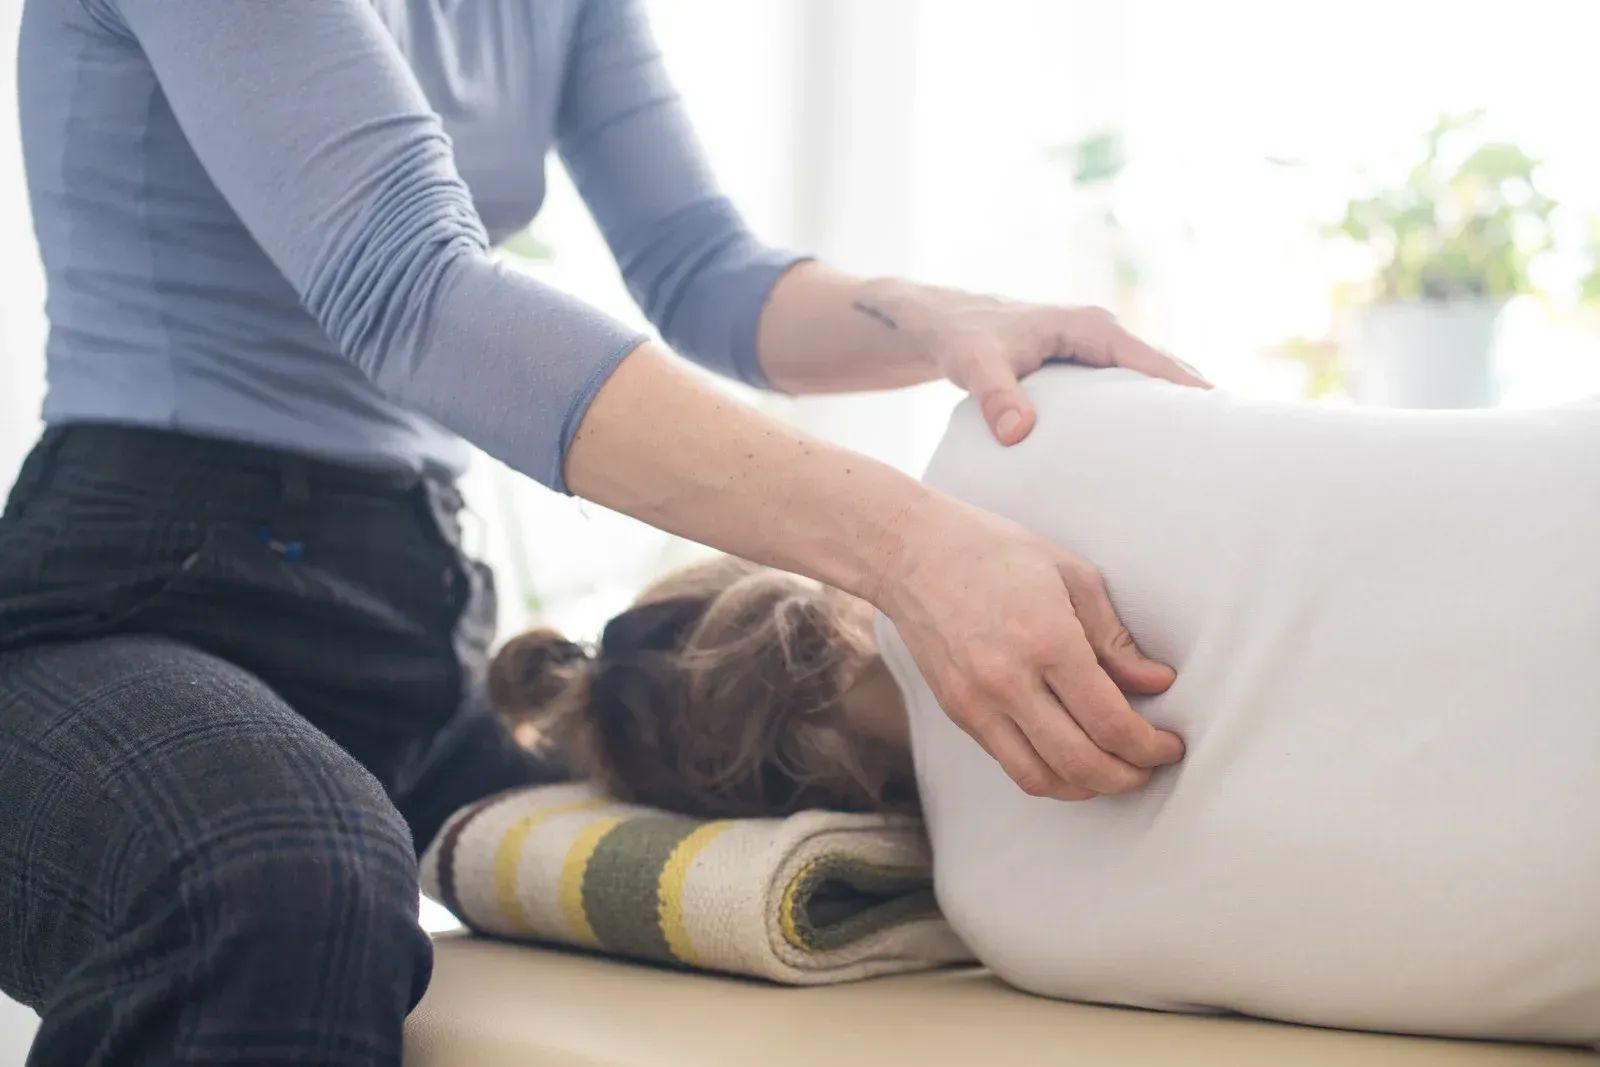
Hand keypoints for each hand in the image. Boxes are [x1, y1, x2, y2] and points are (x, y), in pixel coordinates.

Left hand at [853, 280, 1208, 444]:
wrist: (940, 326)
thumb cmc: (960, 339)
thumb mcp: (974, 365)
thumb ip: (996, 396)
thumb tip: (1020, 433)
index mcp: (1089, 326)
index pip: (1150, 358)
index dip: (1185, 385)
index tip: (1220, 415)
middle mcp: (1100, 334)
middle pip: (1162, 369)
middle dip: (1194, 401)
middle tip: (1230, 448)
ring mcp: (1093, 352)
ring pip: (1147, 382)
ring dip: (1173, 410)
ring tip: (1208, 456)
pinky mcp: (1083, 370)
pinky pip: (1125, 392)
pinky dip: (1145, 414)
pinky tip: (1156, 452)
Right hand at [875, 492, 1182, 799]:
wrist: (912, 552)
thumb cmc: (994, 551)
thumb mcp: (1070, 575)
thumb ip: (1114, 636)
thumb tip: (1157, 682)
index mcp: (1047, 640)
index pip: (1110, 721)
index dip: (1149, 746)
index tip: (1169, 746)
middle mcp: (1009, 680)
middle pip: (1081, 762)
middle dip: (1126, 776)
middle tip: (1148, 767)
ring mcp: (977, 701)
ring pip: (1041, 779)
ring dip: (1085, 788)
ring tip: (1111, 772)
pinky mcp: (957, 711)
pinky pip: (1009, 763)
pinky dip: (1047, 774)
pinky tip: (1068, 759)